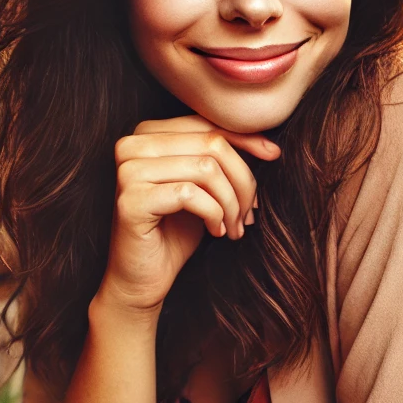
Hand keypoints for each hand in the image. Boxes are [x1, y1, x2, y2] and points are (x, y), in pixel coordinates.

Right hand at [96, 115, 279, 316]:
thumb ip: (222, 158)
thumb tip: (269, 145)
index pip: (207, 122)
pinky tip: (215, 231)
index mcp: (147, 133)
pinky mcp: (131, 200)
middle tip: (248, 214)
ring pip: (206, 169)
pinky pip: (191, 195)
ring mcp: (128, 171)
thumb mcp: (205, 187)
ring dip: (231, 203)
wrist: (142, 279)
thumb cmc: (175, 231)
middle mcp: (132, 145)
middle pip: (211, 144)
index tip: (273, 156)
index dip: (246, 139)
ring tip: (234, 226)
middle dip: (242, 180)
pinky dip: (214, 214)